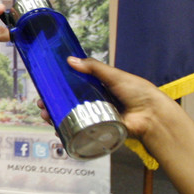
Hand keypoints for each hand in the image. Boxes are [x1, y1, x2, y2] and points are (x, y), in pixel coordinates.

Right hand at [53, 56, 180, 143]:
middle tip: (42, 105)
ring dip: (56, 118)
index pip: (73, 87)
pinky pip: (80, 132)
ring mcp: (96, 118)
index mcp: (99, 88)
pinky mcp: (98, 131)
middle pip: (68, 104)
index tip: (46, 88)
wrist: (151, 115)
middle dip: (53, 105)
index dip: (59, 88)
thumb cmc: (137, 92)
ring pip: (71, 118)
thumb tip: (70, 60)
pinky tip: (57, 130)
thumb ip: (94, 68)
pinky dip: (66, 132)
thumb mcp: (114, 75)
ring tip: (46, 116)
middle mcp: (95, 103)